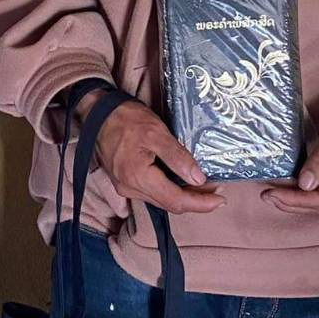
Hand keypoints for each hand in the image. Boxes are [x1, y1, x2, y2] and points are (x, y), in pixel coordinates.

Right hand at [91, 97, 224, 215]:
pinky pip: (152, 193)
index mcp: (137, 177)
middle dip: (195, 200)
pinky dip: (170, 190)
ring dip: (183, 196)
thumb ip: (178, 157)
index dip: (200, 203)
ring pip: (161, 200)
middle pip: (169, 204)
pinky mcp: (124, 183)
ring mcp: (125, 188)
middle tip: (217, 189)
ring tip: (204, 186)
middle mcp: (129, 189)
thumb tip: (199, 180)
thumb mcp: (156, 133)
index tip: (221, 199)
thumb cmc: (127, 119)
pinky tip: (182, 182)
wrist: (98, 113)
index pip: (175, 200)